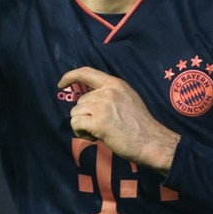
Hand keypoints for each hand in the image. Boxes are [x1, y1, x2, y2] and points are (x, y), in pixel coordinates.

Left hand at [58, 67, 179, 173]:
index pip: (87, 72)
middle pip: (80, 101)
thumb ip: (110, 94)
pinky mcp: (98, 122)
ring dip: (82, 124)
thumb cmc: (140, 124)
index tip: (61, 83)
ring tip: (99, 132)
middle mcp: (107, 92)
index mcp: (115, 84)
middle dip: (85, 115)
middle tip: (101, 125)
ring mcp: (102, 106)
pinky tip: (94, 137)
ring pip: (75, 113)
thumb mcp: (128, 98)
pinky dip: (80, 132)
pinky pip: (76, 124)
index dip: (71, 76)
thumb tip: (90, 98)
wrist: (151, 141)